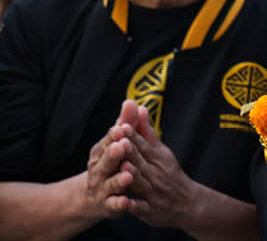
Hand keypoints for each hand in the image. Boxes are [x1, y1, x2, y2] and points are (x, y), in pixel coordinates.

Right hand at [83, 101, 140, 219]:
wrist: (94, 195)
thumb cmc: (110, 162)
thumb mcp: (116, 143)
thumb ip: (126, 123)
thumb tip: (132, 101)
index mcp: (102, 152)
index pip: (109, 141)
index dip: (116, 135)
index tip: (123, 127)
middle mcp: (99, 169)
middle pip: (106, 161)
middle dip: (114, 154)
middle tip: (122, 146)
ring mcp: (102, 188)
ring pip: (110, 183)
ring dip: (119, 179)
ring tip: (128, 175)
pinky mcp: (108, 205)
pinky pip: (114, 205)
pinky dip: (120, 204)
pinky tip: (127, 202)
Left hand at [116, 101, 198, 227]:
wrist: (187, 203)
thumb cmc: (169, 174)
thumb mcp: (162, 151)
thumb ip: (147, 132)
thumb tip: (139, 108)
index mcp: (157, 157)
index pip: (142, 143)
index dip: (131, 134)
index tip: (122, 123)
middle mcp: (155, 172)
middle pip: (140, 160)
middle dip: (130, 150)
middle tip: (120, 139)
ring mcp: (152, 191)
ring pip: (140, 182)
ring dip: (132, 174)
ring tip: (123, 165)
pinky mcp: (149, 209)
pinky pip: (141, 207)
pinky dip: (134, 205)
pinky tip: (126, 203)